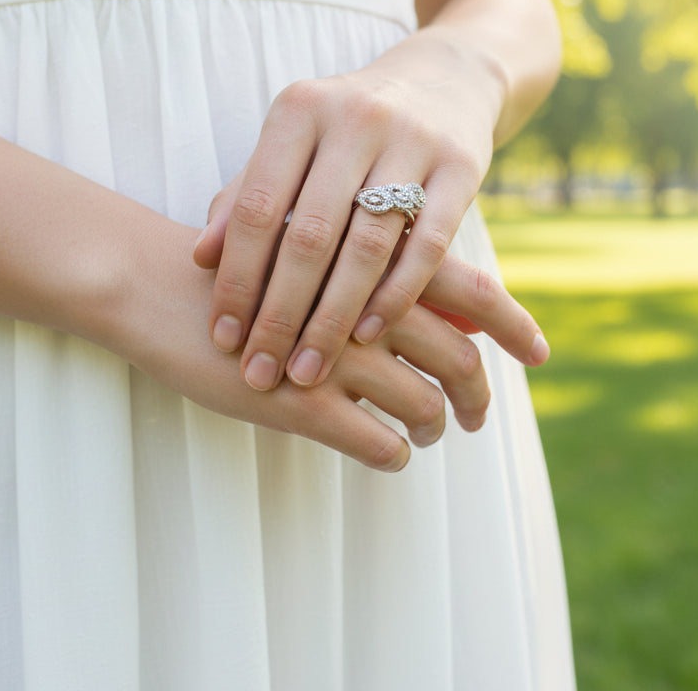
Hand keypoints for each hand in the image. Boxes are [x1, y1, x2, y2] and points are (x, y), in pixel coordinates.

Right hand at [105, 223, 547, 472]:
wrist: (157, 284)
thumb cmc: (234, 263)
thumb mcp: (303, 244)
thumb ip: (365, 263)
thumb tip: (423, 299)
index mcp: (373, 262)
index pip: (474, 292)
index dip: (514, 325)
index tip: (540, 353)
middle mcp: (365, 306)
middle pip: (458, 359)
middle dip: (477, 395)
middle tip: (474, 417)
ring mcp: (334, 357)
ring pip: (421, 406)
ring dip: (434, 426)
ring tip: (430, 434)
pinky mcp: (299, 404)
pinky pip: (375, 443)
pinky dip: (392, 453)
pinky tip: (389, 451)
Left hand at [194, 38, 501, 391]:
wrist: (441, 80)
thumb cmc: (346, 128)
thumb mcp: (292, 144)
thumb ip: (246, 196)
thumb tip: (200, 259)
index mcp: (298, 111)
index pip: (255, 207)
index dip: (235, 279)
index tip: (224, 337)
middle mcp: (352, 119)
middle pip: (307, 234)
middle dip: (280, 314)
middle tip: (262, 373)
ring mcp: (412, 140)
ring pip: (365, 246)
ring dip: (333, 318)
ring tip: (308, 370)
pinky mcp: (462, 166)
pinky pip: (426, 244)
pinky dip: (395, 295)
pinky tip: (368, 336)